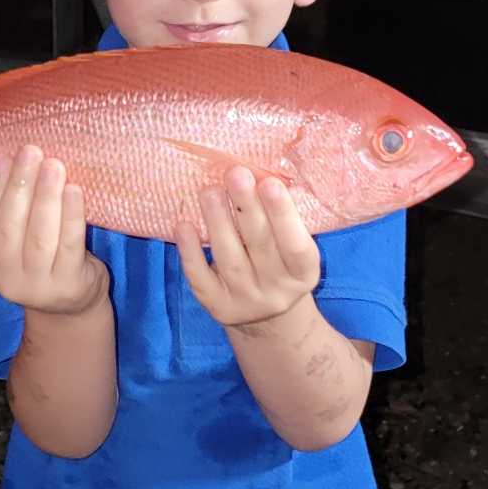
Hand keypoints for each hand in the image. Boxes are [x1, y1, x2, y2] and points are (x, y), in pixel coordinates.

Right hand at [0, 146, 106, 315]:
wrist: (72, 305)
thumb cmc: (42, 258)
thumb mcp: (16, 240)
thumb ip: (4, 206)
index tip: (2, 157)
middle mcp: (6, 279)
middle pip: (8, 229)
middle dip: (19, 186)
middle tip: (31, 152)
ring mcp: (38, 287)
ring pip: (39, 238)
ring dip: (46, 197)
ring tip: (53, 165)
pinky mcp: (70, 285)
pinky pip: (70, 246)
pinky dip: (72, 216)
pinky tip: (74, 190)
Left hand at [176, 167, 321, 328]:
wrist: (267, 316)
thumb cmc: (279, 263)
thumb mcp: (291, 246)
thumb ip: (281, 218)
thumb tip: (260, 173)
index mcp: (303, 272)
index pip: (296, 244)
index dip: (282, 214)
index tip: (269, 182)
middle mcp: (278, 291)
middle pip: (260, 245)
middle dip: (246, 206)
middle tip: (235, 173)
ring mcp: (247, 302)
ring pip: (230, 259)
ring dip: (218, 221)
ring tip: (209, 190)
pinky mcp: (218, 307)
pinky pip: (201, 279)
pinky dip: (190, 252)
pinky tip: (184, 225)